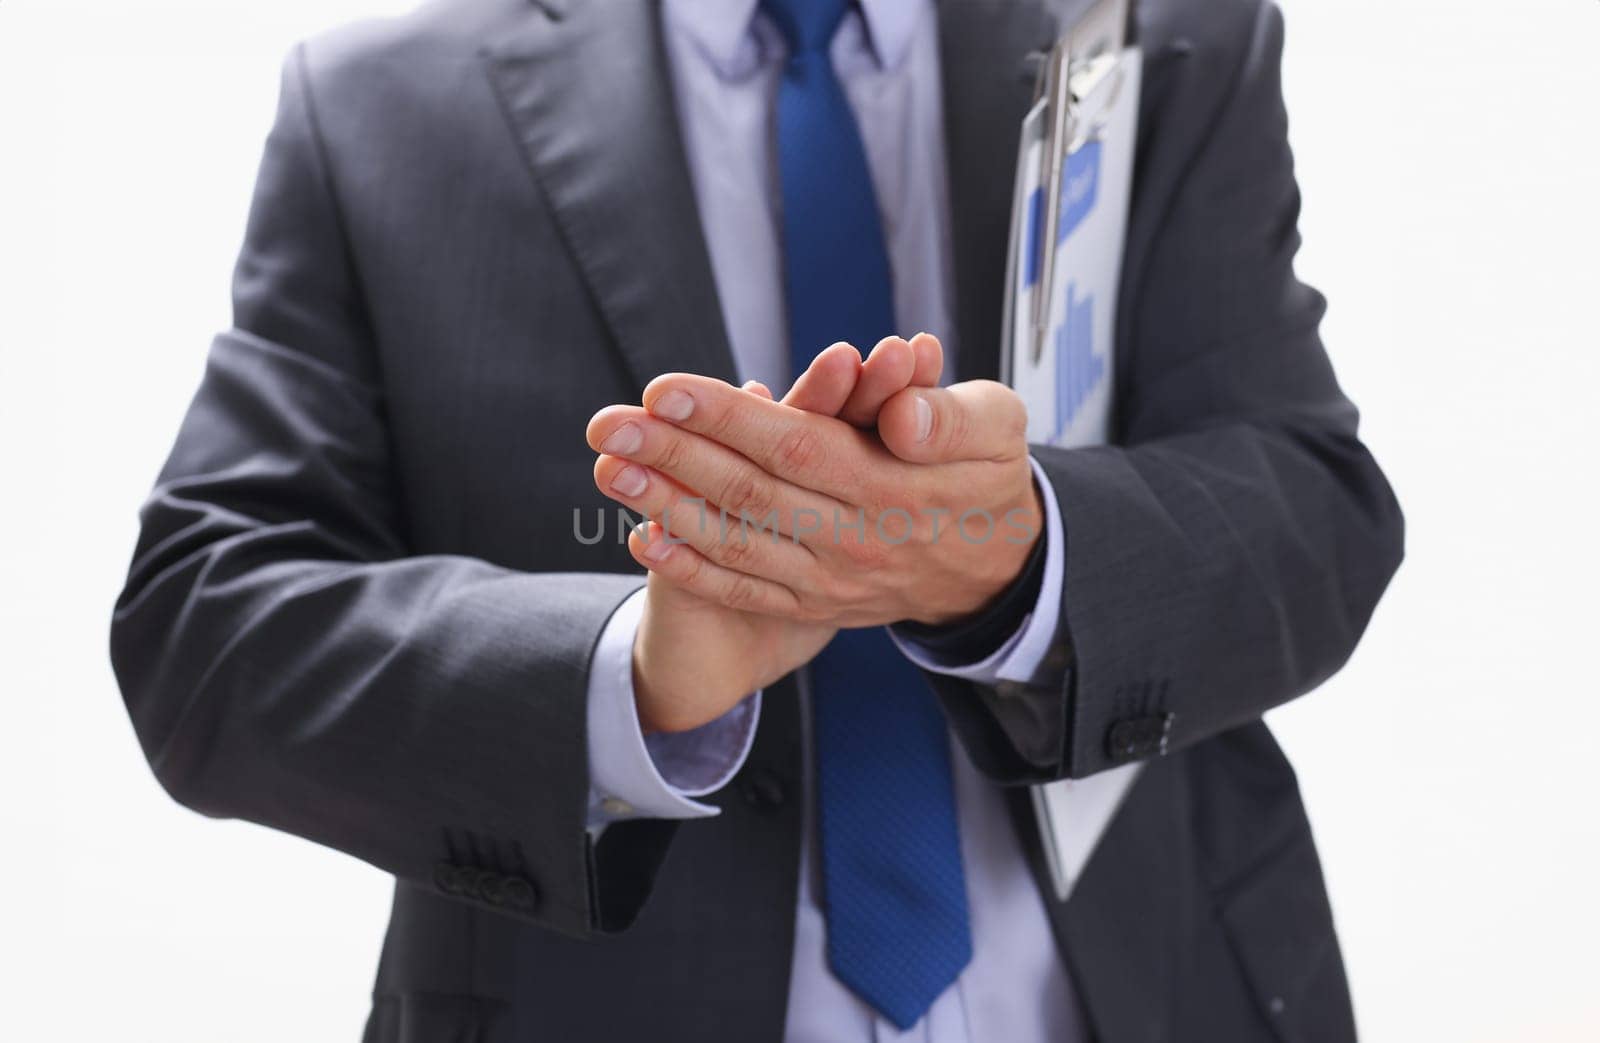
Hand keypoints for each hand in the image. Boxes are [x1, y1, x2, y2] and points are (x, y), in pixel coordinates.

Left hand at [586, 333, 1040, 634]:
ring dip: (667, 508)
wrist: (999, 565)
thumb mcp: (996, 426)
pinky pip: (748, 591)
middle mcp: (856, 539)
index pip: (798, 446)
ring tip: (610, 471)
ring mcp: (833, 579)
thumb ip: (948, 417)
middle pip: (751, 494)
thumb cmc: (987, 473)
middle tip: (608, 423)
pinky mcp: (818, 605)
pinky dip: (693, 569)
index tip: (666, 389)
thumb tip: (900, 416)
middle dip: (673, 457)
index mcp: (894, 486)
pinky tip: (644, 540)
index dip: (727, 419)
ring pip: (739, 543)